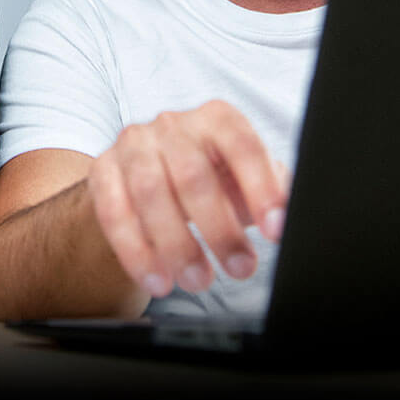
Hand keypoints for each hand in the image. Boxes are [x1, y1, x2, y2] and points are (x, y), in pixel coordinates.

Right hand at [84, 100, 288, 298]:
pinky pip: (114, 212)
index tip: (276, 230)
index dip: (260, 188)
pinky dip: (136, 251)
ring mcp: (132, 145)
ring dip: (175, 244)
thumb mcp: (244, 181)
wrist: (145, 178)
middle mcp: (172, 124)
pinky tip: (157, 278)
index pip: (241, 145)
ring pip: (150, 192)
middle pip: (193, 174)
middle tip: (239, 269)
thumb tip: (296, 215)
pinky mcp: (103, 171)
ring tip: (197, 281)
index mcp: (216, 118)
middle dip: (219, 229)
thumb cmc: (210, 181)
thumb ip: (273, 192)